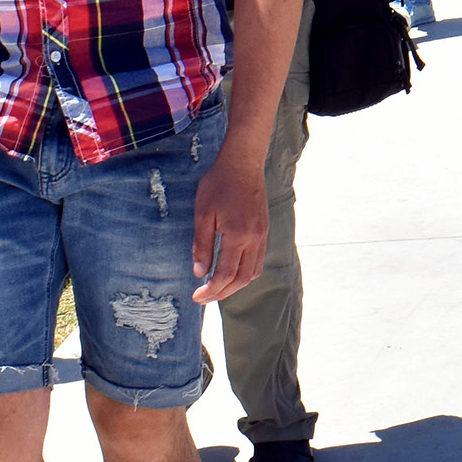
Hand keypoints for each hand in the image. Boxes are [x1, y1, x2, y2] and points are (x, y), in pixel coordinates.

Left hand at [191, 150, 271, 301]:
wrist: (243, 163)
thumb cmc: (219, 184)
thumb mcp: (203, 213)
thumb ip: (202, 244)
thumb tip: (199, 272)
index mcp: (238, 235)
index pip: (225, 274)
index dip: (211, 290)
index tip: (196, 296)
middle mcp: (254, 239)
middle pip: (241, 279)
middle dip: (222, 293)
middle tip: (204, 298)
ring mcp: (262, 234)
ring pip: (253, 272)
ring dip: (235, 285)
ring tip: (217, 288)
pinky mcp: (264, 229)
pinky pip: (258, 260)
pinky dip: (245, 273)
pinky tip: (232, 271)